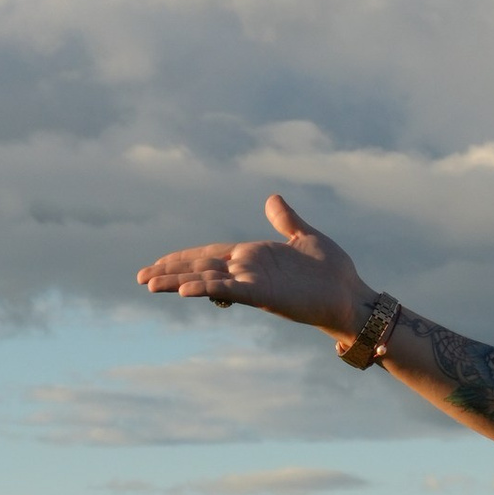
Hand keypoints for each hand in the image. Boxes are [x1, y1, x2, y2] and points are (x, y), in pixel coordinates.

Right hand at [136, 192, 371, 342]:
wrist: (352, 295)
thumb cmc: (333, 272)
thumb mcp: (306, 237)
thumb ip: (286, 220)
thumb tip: (273, 199)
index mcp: (253, 256)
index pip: (209, 255)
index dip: (183, 258)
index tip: (157, 263)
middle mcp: (248, 271)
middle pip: (201, 268)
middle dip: (171, 272)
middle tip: (141, 278)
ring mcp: (254, 283)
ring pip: (208, 280)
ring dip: (179, 282)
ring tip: (150, 284)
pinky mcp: (265, 293)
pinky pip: (231, 290)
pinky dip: (209, 288)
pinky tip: (187, 289)